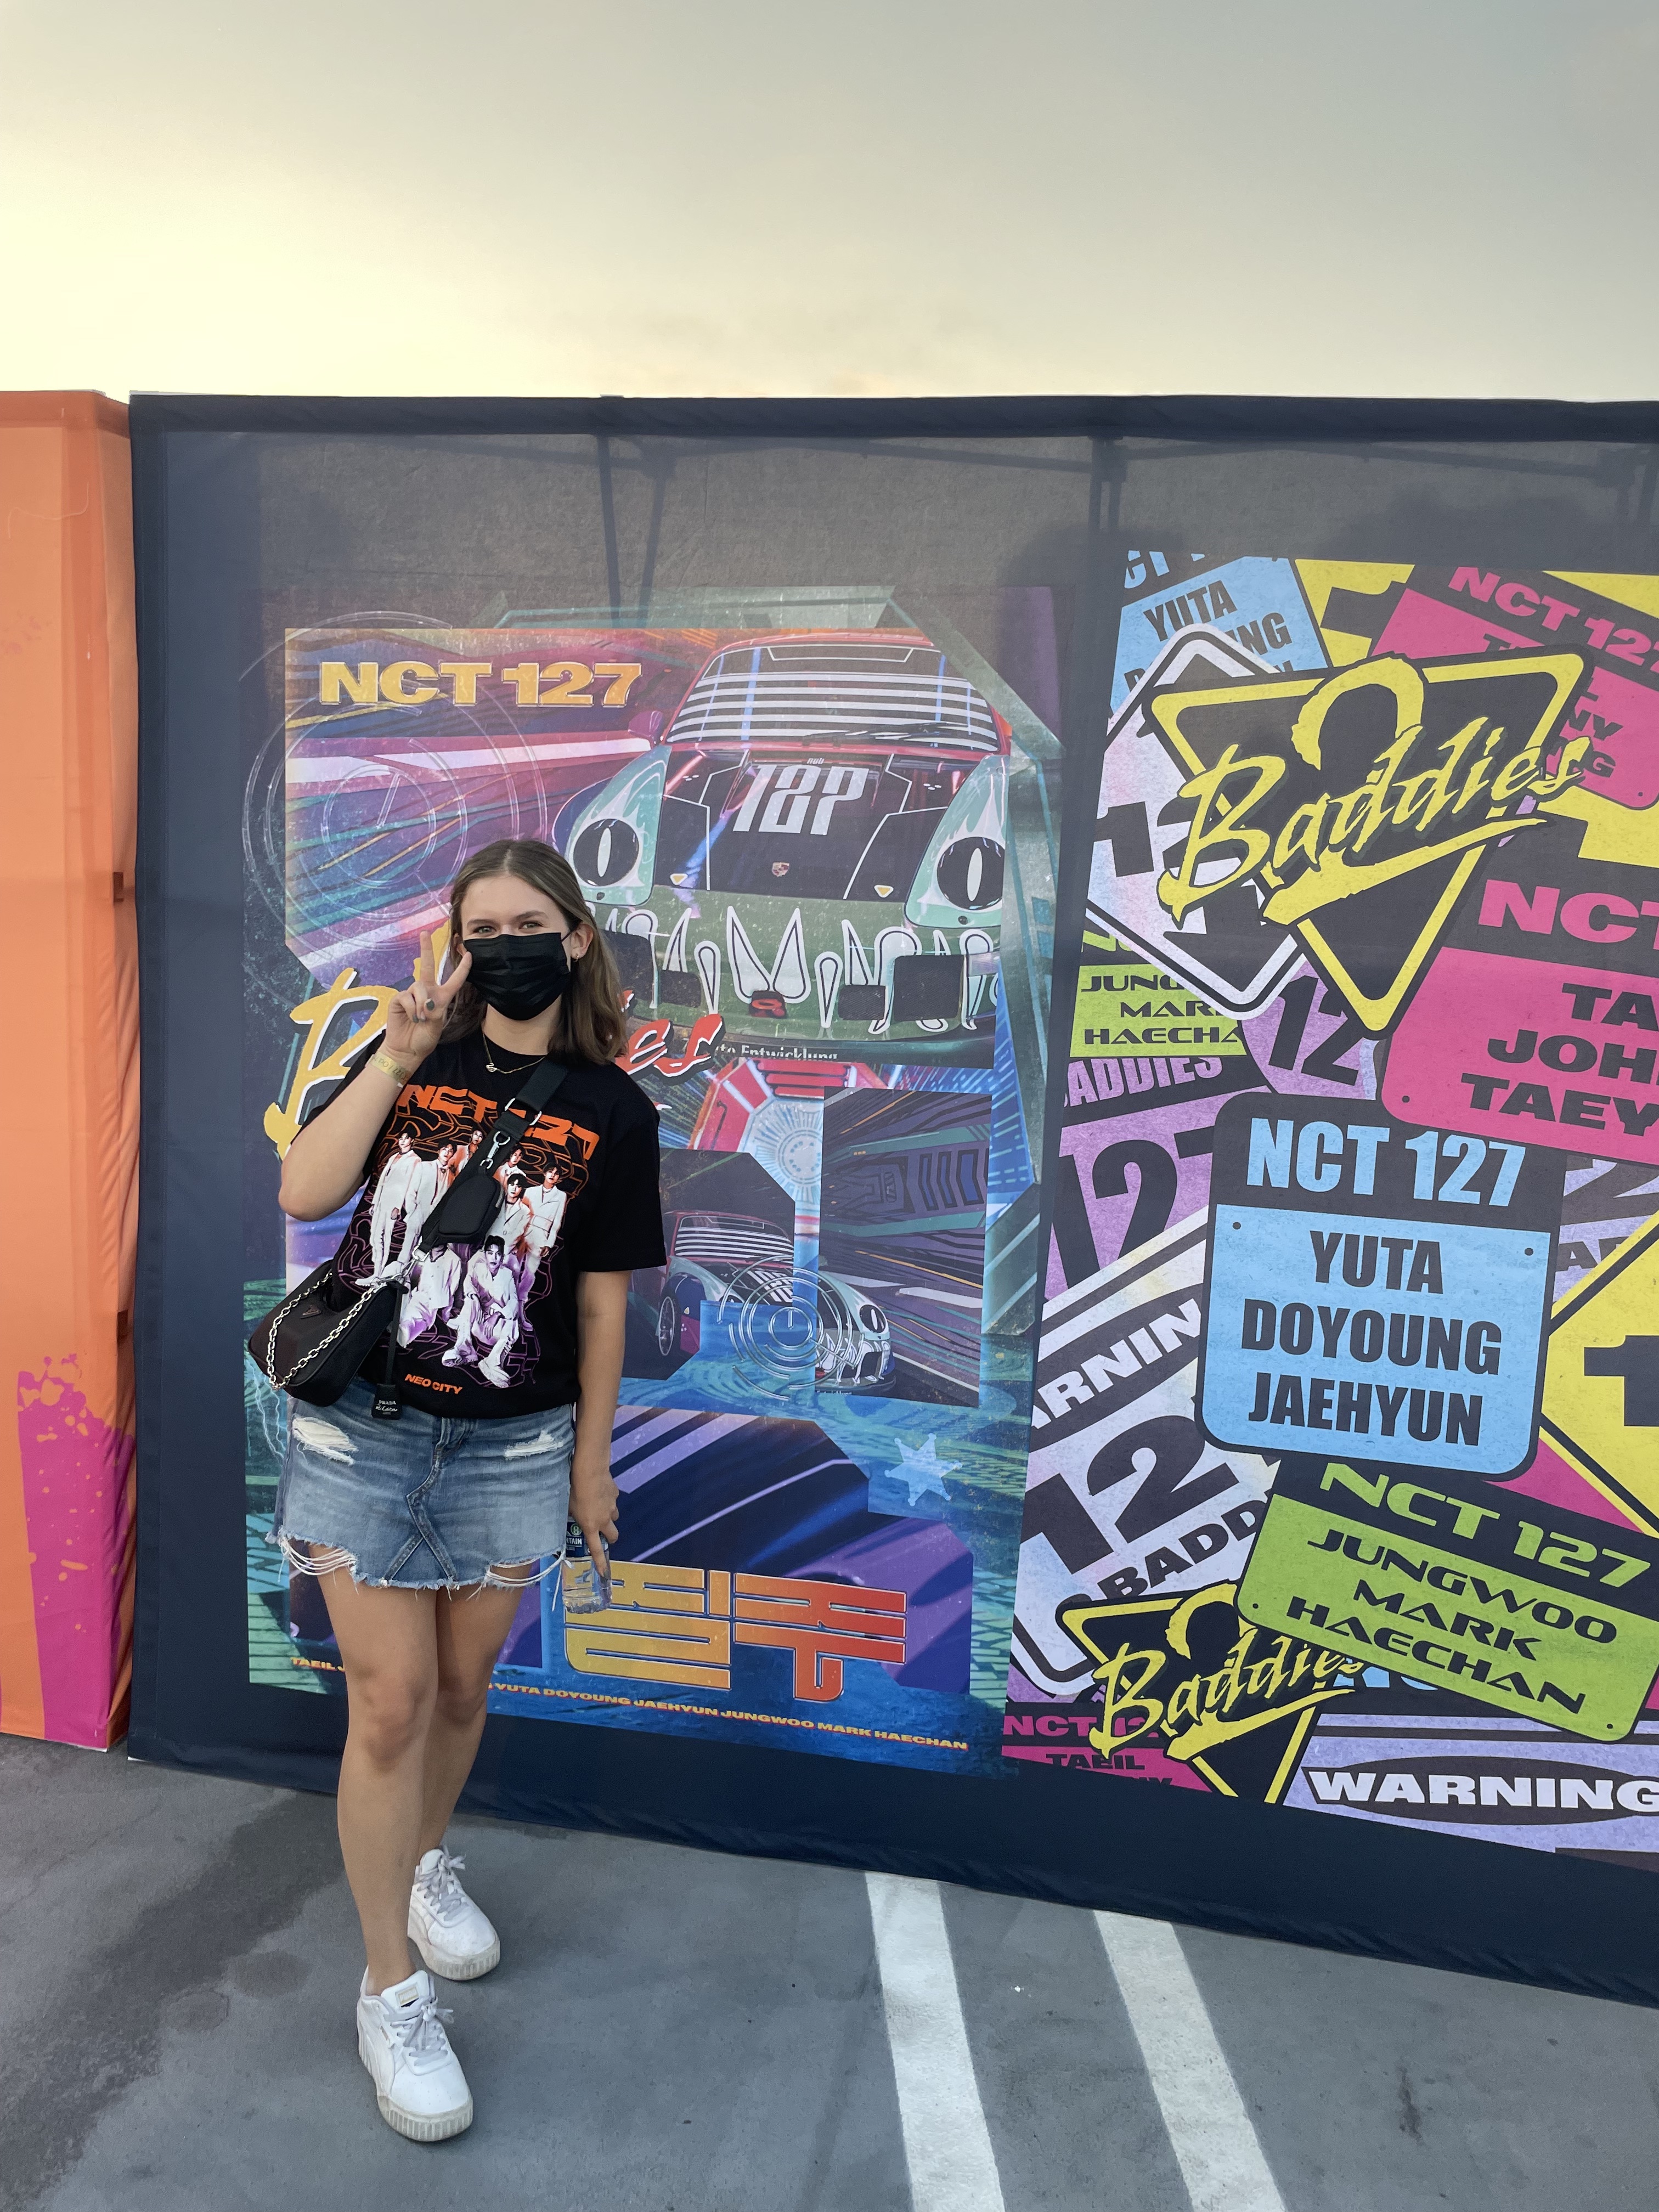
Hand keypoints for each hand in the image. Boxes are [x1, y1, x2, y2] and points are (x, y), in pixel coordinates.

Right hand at [383, 931, 471, 1068]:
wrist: (406, 1049)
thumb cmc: (424, 1039)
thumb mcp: (435, 1027)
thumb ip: (433, 1013)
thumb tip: (425, 1002)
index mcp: (441, 998)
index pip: (454, 980)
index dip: (463, 968)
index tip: (469, 953)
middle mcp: (427, 992)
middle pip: (428, 966)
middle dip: (426, 949)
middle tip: (424, 933)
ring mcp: (412, 994)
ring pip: (419, 987)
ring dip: (421, 1004)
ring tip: (420, 1019)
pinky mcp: (399, 999)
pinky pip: (407, 997)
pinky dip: (411, 1009)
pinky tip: (411, 1018)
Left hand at [569, 1452, 619, 1569]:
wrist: (589, 1470)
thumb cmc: (573, 1489)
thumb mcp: (566, 1506)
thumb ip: (570, 1516)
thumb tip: (567, 1517)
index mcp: (590, 1526)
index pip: (596, 1550)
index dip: (600, 1563)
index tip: (604, 1572)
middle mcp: (604, 1519)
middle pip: (613, 1536)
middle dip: (609, 1537)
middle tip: (601, 1531)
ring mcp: (612, 1507)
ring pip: (614, 1517)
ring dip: (608, 1516)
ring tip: (597, 1506)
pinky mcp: (615, 1494)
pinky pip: (612, 1501)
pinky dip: (607, 1500)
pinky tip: (598, 1491)